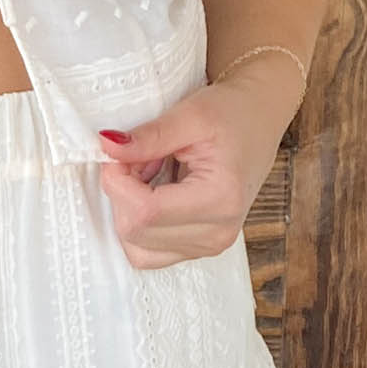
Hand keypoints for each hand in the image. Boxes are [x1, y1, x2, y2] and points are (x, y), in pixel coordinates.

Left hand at [95, 56, 302, 271]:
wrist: (259, 125)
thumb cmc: (232, 115)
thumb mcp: (191, 114)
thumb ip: (149, 136)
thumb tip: (107, 148)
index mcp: (220, 200)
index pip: (145, 212)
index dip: (118, 183)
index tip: (119, 153)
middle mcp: (216, 233)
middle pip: (136, 232)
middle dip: (123, 194)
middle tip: (139, 158)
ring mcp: (208, 247)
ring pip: (137, 248)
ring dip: (129, 210)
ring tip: (150, 176)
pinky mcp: (197, 251)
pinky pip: (147, 252)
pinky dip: (139, 225)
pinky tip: (153, 195)